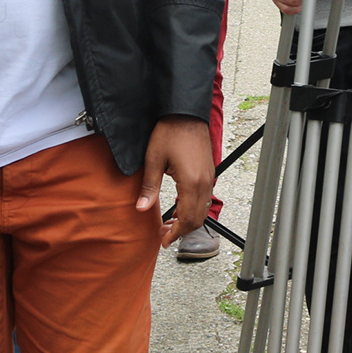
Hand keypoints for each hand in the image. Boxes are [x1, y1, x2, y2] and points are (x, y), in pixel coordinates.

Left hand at [139, 116, 212, 245]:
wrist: (186, 112)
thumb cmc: (170, 132)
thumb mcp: (153, 160)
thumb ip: (149, 187)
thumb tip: (142, 208)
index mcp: (191, 182)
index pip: (187, 219)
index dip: (175, 233)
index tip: (164, 240)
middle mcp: (204, 182)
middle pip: (198, 218)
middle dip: (182, 231)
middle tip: (164, 235)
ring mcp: (209, 177)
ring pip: (203, 209)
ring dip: (188, 221)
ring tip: (170, 223)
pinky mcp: (209, 172)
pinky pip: (205, 198)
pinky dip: (193, 208)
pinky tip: (179, 207)